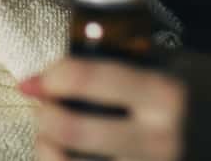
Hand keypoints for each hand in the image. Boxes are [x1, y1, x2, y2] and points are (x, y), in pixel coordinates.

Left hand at [20, 50, 210, 160]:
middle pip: (70, 128)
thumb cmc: (179, 96)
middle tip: (42, 108)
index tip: (36, 80)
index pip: (85, 76)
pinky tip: (65, 158)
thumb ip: (105, 63)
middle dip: (44, 114)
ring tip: (49, 137)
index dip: (50, 76)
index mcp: (163, 94)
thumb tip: (36, 80)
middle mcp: (161, 139)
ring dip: (47, 148)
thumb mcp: (157, 67)